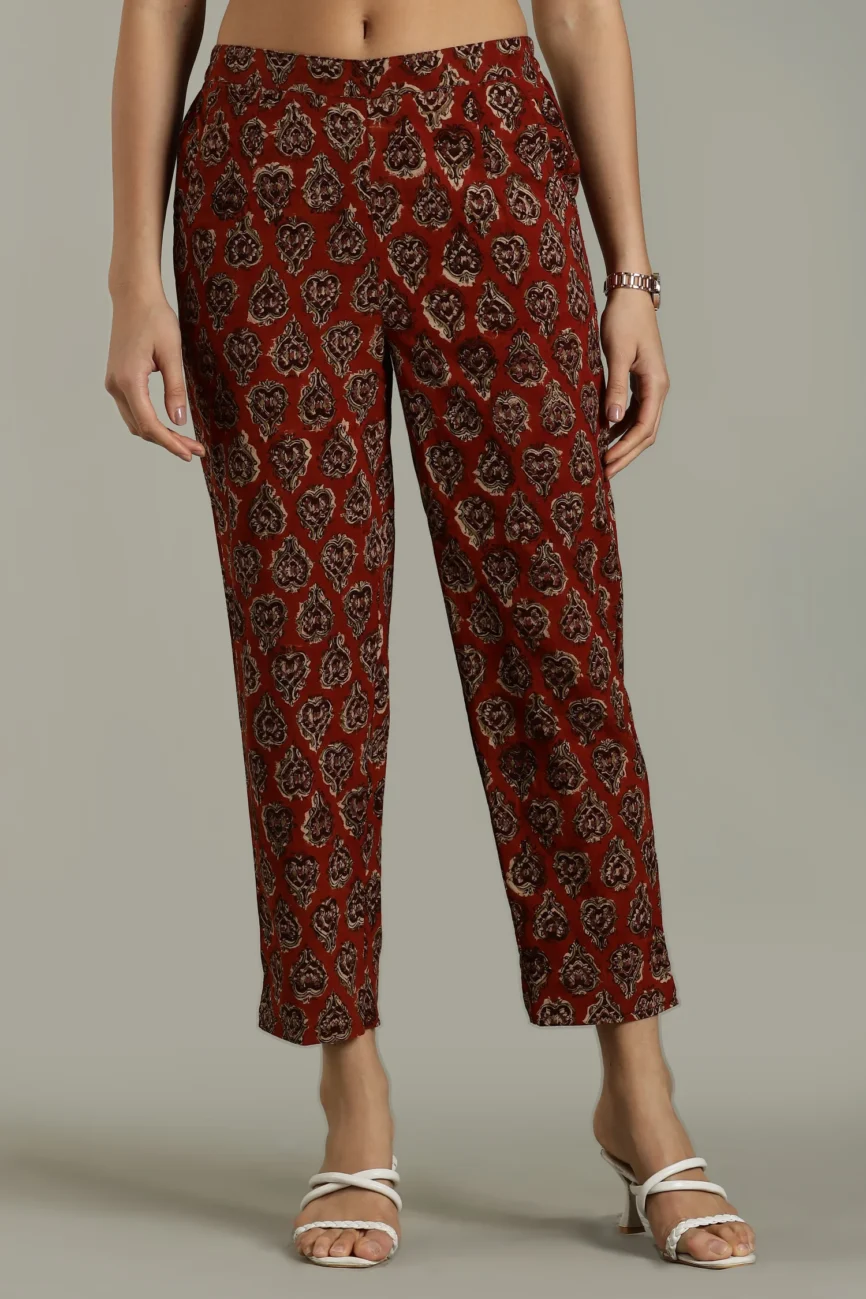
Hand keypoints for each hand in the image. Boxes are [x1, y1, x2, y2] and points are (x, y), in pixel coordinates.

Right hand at [105, 290, 204, 460]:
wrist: (133, 296)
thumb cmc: (155, 318)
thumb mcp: (172, 354)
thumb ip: (175, 389)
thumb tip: (179, 421)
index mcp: (129, 380)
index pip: (149, 424)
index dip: (170, 443)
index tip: (190, 453)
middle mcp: (116, 385)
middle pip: (141, 428)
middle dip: (168, 442)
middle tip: (195, 450)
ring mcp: (113, 383)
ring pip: (135, 422)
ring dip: (159, 434)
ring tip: (186, 441)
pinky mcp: (116, 379)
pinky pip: (132, 410)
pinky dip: (149, 422)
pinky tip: (169, 425)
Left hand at [599, 288, 669, 478]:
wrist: (630, 295)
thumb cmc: (623, 320)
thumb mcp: (617, 354)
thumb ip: (615, 388)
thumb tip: (613, 420)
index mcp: (656, 384)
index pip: (643, 428)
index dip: (625, 450)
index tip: (606, 464)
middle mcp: (657, 389)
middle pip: (644, 433)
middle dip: (625, 455)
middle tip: (604, 473)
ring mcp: (650, 386)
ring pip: (640, 425)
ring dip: (623, 444)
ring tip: (602, 460)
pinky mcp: (640, 381)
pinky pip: (633, 412)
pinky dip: (620, 427)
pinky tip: (604, 436)